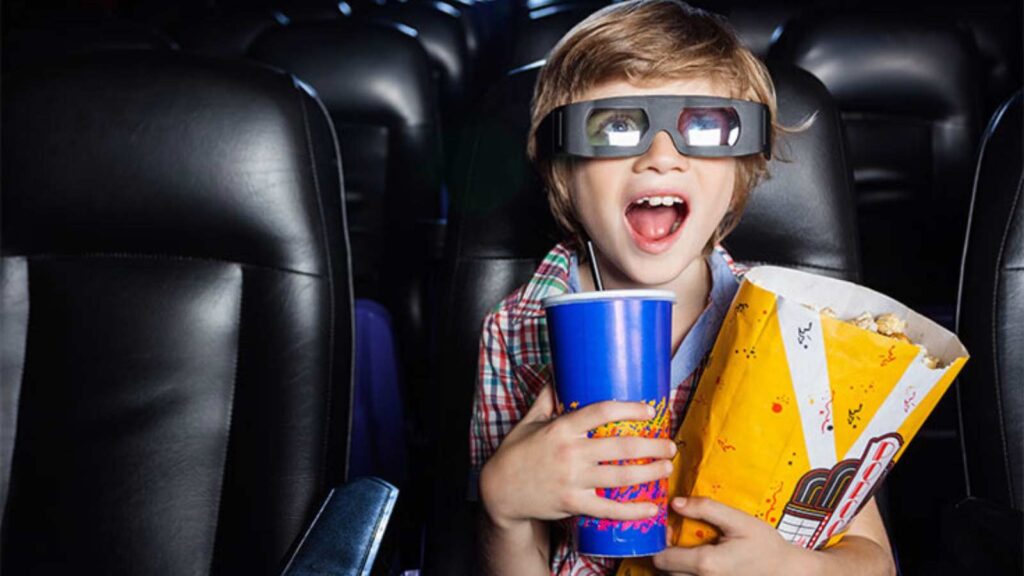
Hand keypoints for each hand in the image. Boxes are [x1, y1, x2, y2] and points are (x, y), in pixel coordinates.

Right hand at [479, 384, 675, 529]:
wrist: (498, 491)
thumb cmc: (515, 453)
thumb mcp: (528, 421)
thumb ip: (546, 398)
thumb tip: (558, 372)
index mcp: (560, 429)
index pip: (601, 412)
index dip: (629, 409)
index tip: (649, 410)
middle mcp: (569, 453)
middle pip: (620, 448)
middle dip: (651, 445)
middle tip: (669, 444)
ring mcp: (572, 480)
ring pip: (620, 478)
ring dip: (649, 473)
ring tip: (666, 467)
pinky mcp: (572, 504)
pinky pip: (608, 509)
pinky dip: (632, 511)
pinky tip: (650, 509)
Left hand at [653, 497, 818, 575]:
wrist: (787, 571)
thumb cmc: (765, 545)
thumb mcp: (738, 521)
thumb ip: (706, 509)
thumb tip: (675, 503)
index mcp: (706, 563)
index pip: (662, 558)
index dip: (659, 542)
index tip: (668, 529)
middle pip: (666, 571)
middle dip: (667, 553)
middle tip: (678, 536)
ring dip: (677, 565)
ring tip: (690, 548)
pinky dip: (689, 571)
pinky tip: (701, 560)